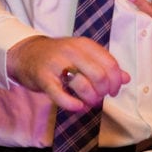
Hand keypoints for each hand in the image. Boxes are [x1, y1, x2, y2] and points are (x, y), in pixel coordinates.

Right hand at [7, 35, 129, 112]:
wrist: (26, 53)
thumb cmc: (58, 57)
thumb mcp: (83, 56)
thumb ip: (104, 65)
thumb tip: (126, 78)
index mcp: (85, 45)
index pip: (110, 64)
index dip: (115, 82)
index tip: (113, 91)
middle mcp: (72, 51)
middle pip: (100, 76)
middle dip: (103, 92)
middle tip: (99, 98)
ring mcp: (57, 64)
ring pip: (83, 86)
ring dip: (90, 100)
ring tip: (88, 103)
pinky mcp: (44, 77)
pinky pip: (61, 94)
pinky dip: (72, 104)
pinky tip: (77, 107)